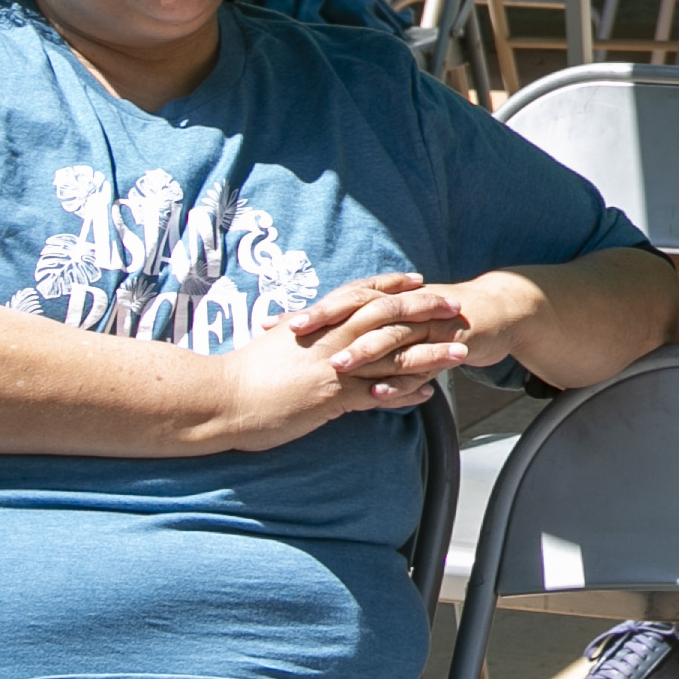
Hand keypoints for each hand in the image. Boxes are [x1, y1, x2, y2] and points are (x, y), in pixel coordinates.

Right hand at [207, 273, 473, 448]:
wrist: (217, 398)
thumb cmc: (240, 376)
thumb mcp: (272, 347)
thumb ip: (294, 337)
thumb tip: (298, 329)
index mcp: (314, 323)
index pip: (359, 295)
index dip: (389, 286)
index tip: (415, 280)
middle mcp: (329, 339)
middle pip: (386, 316)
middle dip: (423, 309)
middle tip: (453, 305)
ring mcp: (333, 367)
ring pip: (392, 353)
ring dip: (430, 351)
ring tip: (460, 350)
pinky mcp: (332, 397)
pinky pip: (379, 392)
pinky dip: (406, 391)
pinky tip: (429, 393)